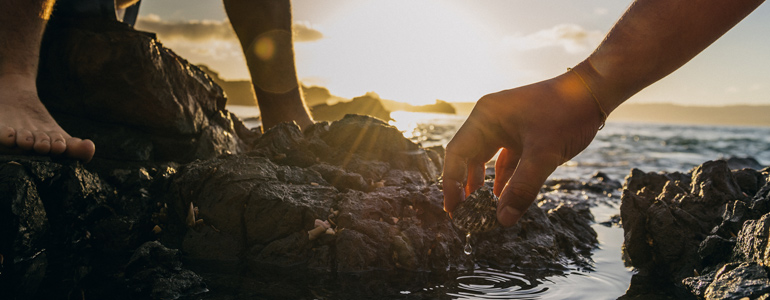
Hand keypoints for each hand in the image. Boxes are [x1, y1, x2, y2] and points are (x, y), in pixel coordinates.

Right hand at [442, 71, 603, 226]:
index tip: (454, 211)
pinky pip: (503, 158)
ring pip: (485, 158)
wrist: (595, 91)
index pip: (457, 154)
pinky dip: (502, 177)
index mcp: (485, 117)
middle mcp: (490, 119)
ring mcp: (505, 124)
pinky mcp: (521, 131)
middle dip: (465, 186)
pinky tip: (501, 197)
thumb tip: (503, 220)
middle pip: (467, 157)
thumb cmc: (566, 114)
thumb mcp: (544, 154)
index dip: (452, 184)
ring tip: (480, 210)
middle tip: (463, 215)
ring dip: (483, 183)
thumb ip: (522, 188)